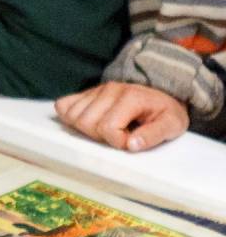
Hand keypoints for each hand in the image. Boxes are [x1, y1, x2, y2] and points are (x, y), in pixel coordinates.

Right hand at [54, 81, 189, 151]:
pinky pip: (64, 106)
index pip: (108, 128)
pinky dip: (71, 118)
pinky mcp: (87, 93)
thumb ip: (153, 135)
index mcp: (131, 97)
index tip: (132, 141)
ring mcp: (96, 90)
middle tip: (119, 136)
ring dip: (86, 130)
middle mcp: (110, 90)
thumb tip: (131, 145)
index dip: (118, 141)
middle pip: (86, 123)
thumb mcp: (172, 124)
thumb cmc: (165, 112)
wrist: (162, 93)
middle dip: (101, 137)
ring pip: (72, 116)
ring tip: (107, 130)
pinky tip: (90, 122)